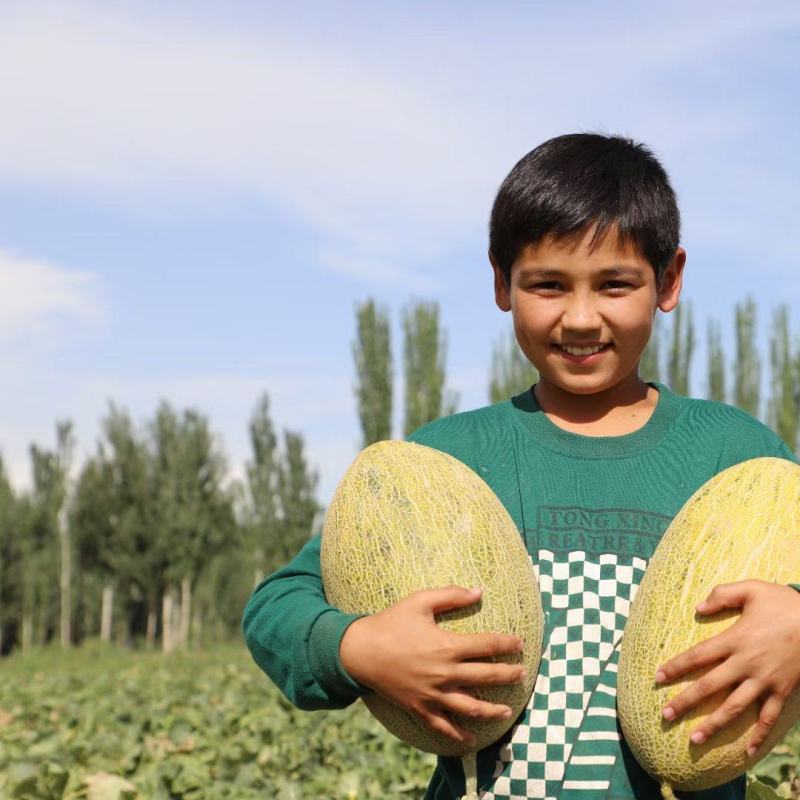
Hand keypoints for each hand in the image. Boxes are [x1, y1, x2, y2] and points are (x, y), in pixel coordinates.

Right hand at [339, 585, 526, 745]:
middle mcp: (445, 673)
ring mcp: (433, 694)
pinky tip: (471, 740)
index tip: (519, 643)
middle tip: (522, 674)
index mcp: (447, 646)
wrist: (360, 650)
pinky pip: (442, 726)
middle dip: (508, 675)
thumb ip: (451, 595)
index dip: (507, 644)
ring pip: (471, 707)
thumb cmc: (390, 622)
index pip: (487, 645)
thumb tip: (479, 591)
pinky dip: (458, 735)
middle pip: (486, 676)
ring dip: (492, 710)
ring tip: (507, 711)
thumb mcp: (420, 601)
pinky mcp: (419, 707)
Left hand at [655, 580, 799, 755]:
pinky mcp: (783, 691)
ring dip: (714, 725)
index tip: (657, 678)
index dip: (676, 667)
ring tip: (694, 740)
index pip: (697, 656)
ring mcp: (765, 680)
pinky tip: (748, 752)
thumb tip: (698, 607)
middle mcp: (746, 663)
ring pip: (734, 707)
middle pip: (709, 686)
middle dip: (685, 702)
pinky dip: (759, 736)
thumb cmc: (785, 603)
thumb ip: (722, 595)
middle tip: (664, 715)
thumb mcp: (752, 589)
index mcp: (734, 639)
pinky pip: (768, 718)